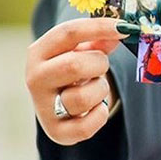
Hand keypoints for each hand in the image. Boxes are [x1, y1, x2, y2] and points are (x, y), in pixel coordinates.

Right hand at [26, 17, 132, 144]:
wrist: (57, 102)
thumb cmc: (70, 70)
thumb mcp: (80, 50)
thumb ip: (99, 40)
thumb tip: (119, 31)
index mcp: (38, 53)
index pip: (67, 33)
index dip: (98, 27)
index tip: (125, 27)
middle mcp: (35, 79)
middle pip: (74, 65)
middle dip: (98, 64)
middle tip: (100, 67)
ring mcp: (42, 107)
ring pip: (83, 97)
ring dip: (99, 90)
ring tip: (94, 88)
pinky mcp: (56, 132)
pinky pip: (87, 125)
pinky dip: (100, 114)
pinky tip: (95, 108)